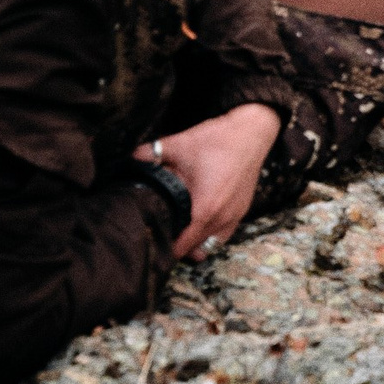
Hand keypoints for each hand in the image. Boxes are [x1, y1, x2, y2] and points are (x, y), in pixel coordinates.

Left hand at [135, 102, 279, 262]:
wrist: (252, 132)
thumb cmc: (218, 140)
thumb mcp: (179, 144)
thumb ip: (150, 154)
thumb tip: (131, 160)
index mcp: (204, 209)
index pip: (180, 247)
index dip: (163, 248)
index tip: (150, 241)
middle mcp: (222, 219)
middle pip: (194, 251)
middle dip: (175, 247)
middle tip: (158, 235)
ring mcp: (234, 216)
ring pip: (210, 245)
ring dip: (194, 243)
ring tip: (178, 231)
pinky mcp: (242, 210)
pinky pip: (223, 234)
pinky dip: (209, 234)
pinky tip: (198, 221)